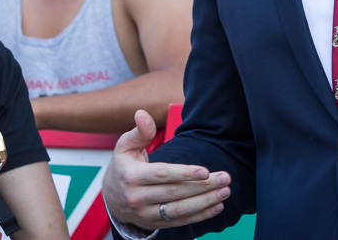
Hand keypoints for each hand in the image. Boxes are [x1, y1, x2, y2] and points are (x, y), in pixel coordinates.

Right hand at [101, 109, 230, 230]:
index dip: (184, 173)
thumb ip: (139, 131)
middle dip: (203, 186)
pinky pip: (179, 221)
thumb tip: (142, 113)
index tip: (205, 171)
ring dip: (205, 202)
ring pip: (179, 210)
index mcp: (131, 176)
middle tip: (225, 178)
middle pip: (175, 193)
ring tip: (224, 192)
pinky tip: (217, 207)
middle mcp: (137, 198)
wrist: (111, 198)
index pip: (161, 175)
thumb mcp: (125, 146)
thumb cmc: (124, 166)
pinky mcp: (154, 223)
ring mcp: (145, 214)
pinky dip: (200, 216)